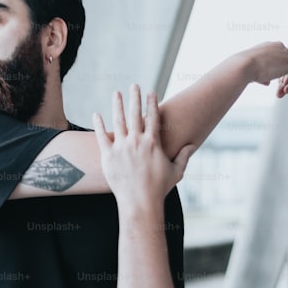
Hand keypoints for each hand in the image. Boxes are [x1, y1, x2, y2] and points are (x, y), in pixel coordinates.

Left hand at [93, 84, 195, 214]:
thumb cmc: (159, 189)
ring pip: (118, 120)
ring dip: (117, 105)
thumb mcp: (176, 172)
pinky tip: (96, 113)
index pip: (153, 117)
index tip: (151, 91)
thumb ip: (183, 157)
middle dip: (135, 97)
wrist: (140, 203)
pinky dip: (99, 124)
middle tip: (134, 85)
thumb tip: (191, 146)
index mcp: (153, 143)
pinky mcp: (108, 155)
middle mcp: (136, 141)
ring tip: (116, 92)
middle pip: (135, 113)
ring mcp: (121, 147)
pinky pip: (102, 136)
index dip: (152, 102)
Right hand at [241, 41, 287, 97]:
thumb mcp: (253, 70)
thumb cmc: (243, 68)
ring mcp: (286, 53)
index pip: (279, 60)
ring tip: (281, 93)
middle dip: (283, 80)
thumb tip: (268, 82)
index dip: (277, 74)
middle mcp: (279, 48)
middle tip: (278, 92)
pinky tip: (286, 90)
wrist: (243, 66)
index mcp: (269, 47)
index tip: (271, 83)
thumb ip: (263, 75)